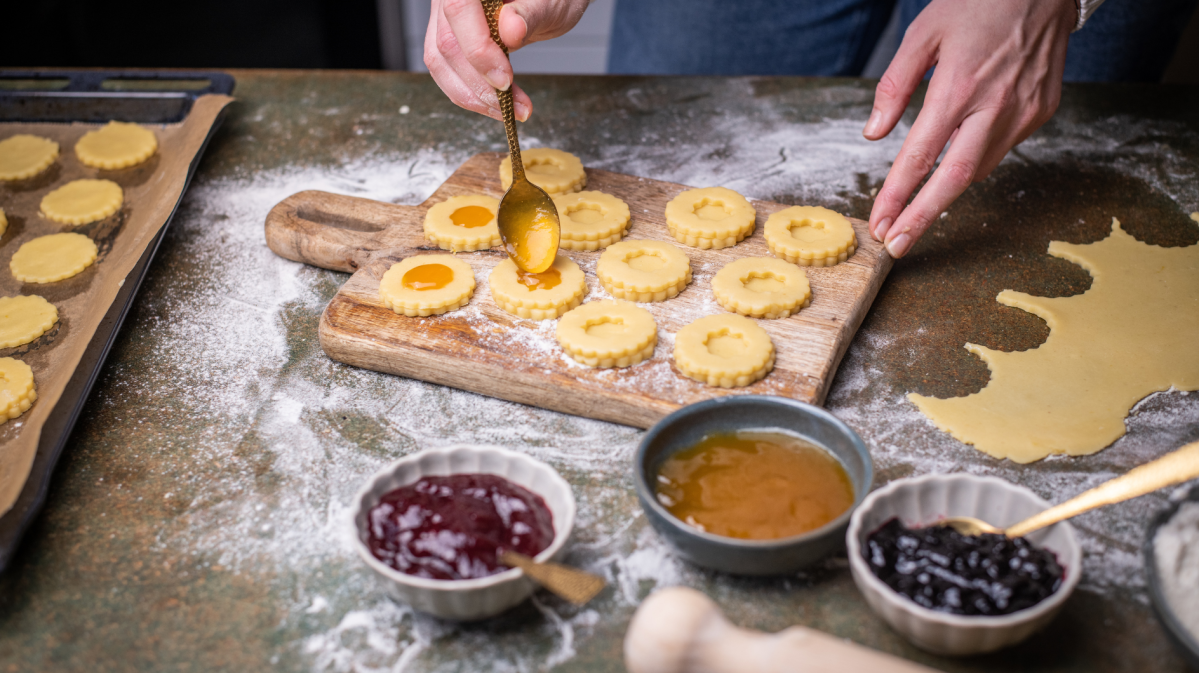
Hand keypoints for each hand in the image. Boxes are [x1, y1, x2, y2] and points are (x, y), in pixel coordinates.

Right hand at [424, 0, 591, 121]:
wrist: (548, 0)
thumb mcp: (551, 2)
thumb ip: (529, 14)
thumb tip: (510, 31)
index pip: (459, 10)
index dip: (478, 51)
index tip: (504, 81)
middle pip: (446, 43)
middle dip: (480, 84)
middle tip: (515, 105)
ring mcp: (443, 18)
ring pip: (440, 62)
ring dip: (473, 95)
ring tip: (509, 110)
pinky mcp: (449, 38)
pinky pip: (447, 69)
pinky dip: (470, 92)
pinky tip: (496, 103)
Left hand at [863, 0, 1075, 257]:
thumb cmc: (978, 1)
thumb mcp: (924, 32)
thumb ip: (895, 85)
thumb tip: (874, 134)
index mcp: (959, 87)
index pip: (921, 156)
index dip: (898, 195)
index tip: (880, 223)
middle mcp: (995, 106)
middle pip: (955, 178)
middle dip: (922, 217)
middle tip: (896, 246)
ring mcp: (1024, 111)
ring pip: (979, 168)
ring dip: (946, 191)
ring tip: (915, 210)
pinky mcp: (1041, 110)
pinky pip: (1000, 148)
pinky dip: (974, 160)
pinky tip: (957, 161)